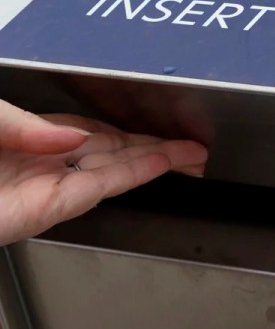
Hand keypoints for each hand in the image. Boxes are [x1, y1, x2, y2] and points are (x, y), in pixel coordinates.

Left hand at [0, 99, 207, 244]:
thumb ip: (26, 122)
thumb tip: (74, 135)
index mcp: (31, 140)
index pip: (95, 136)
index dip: (133, 135)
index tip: (162, 133)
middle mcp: (46, 165)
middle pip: (115, 154)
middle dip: (159, 149)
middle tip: (194, 149)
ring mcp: (51, 187)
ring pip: (117, 170)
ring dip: (159, 161)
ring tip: (193, 156)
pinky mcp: (50, 206)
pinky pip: (101, 186)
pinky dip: (135, 174)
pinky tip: (161, 163)